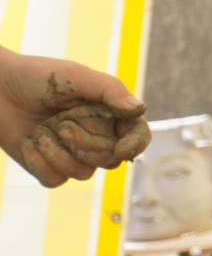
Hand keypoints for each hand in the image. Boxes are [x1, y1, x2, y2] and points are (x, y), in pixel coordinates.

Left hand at [0, 49, 147, 188]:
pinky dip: (40, 162)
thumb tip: (139, 110)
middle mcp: (96, 135)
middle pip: (109, 159)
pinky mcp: (48, 166)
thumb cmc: (37, 76)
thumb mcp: (76, 76)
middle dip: (85, 145)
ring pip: (82, 173)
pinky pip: (55, 180)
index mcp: (110, 112)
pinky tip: (29, 142)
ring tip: (40, 132)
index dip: (135, 144)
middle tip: (61, 124)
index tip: (122, 149)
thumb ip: (109, 89)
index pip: (137, 134)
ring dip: (59, 154)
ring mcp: (72, 153)